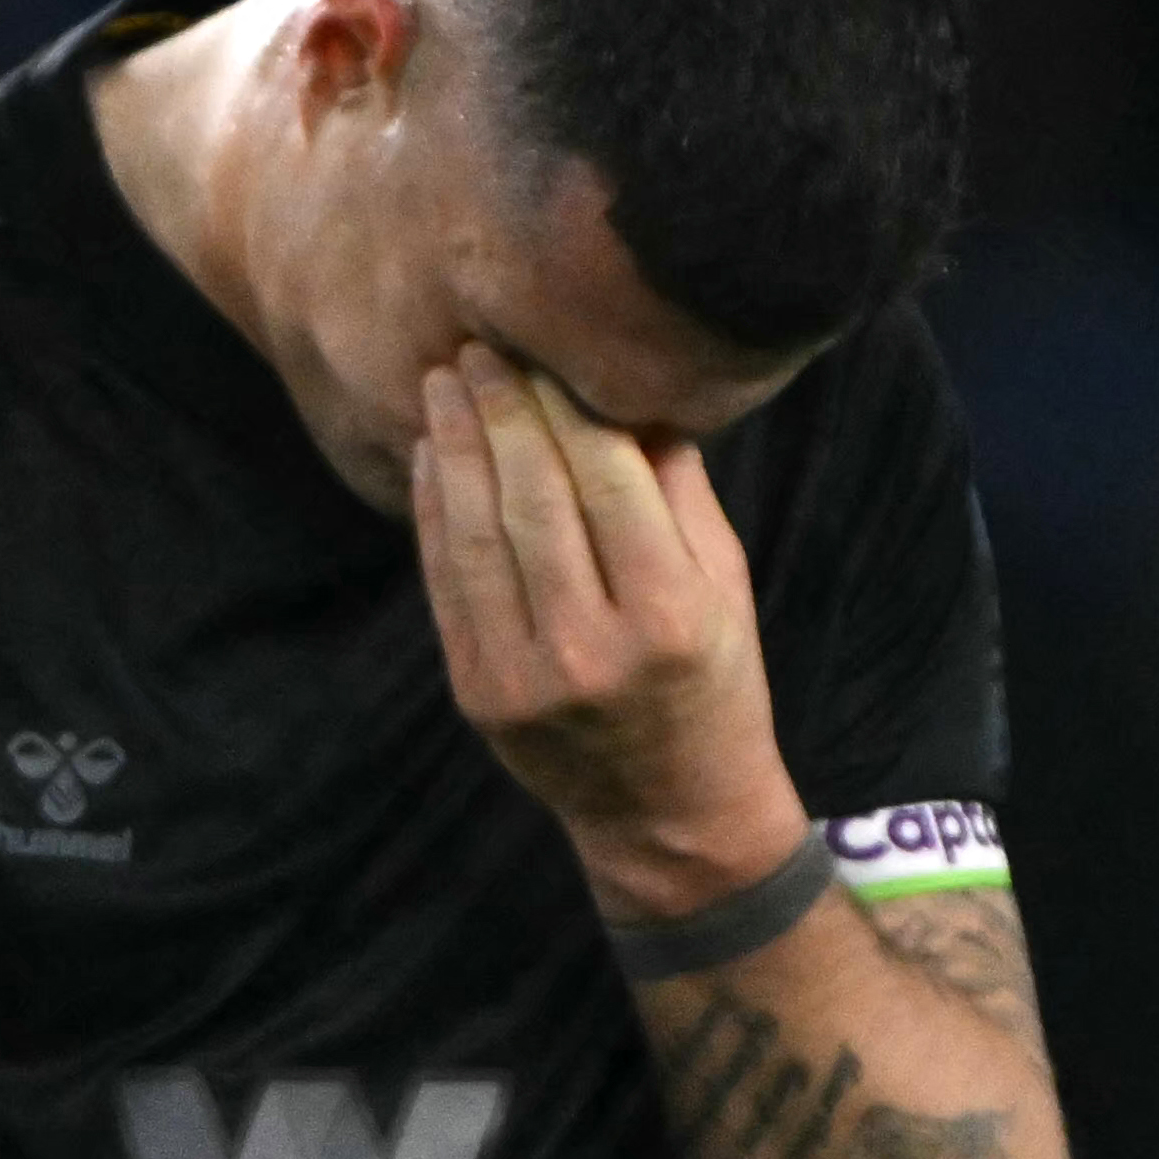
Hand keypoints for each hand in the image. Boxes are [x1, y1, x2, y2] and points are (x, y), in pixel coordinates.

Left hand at [411, 347, 807, 914]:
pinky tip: (434, 457)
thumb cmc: (713, 681)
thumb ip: (677, 491)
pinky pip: (447, 584)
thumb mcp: (725, 584)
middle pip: (532, 500)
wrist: (670, 811)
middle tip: (476, 348)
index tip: (538, 347)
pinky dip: (434, 513)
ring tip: (443, 385)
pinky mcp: (480, 695)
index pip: (605, 480)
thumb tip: (624, 388)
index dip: (563, 404)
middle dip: (500, 412)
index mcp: (669, 613)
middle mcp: (593, 647)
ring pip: (478, 536)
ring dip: (455, 450)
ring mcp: (526, 677)